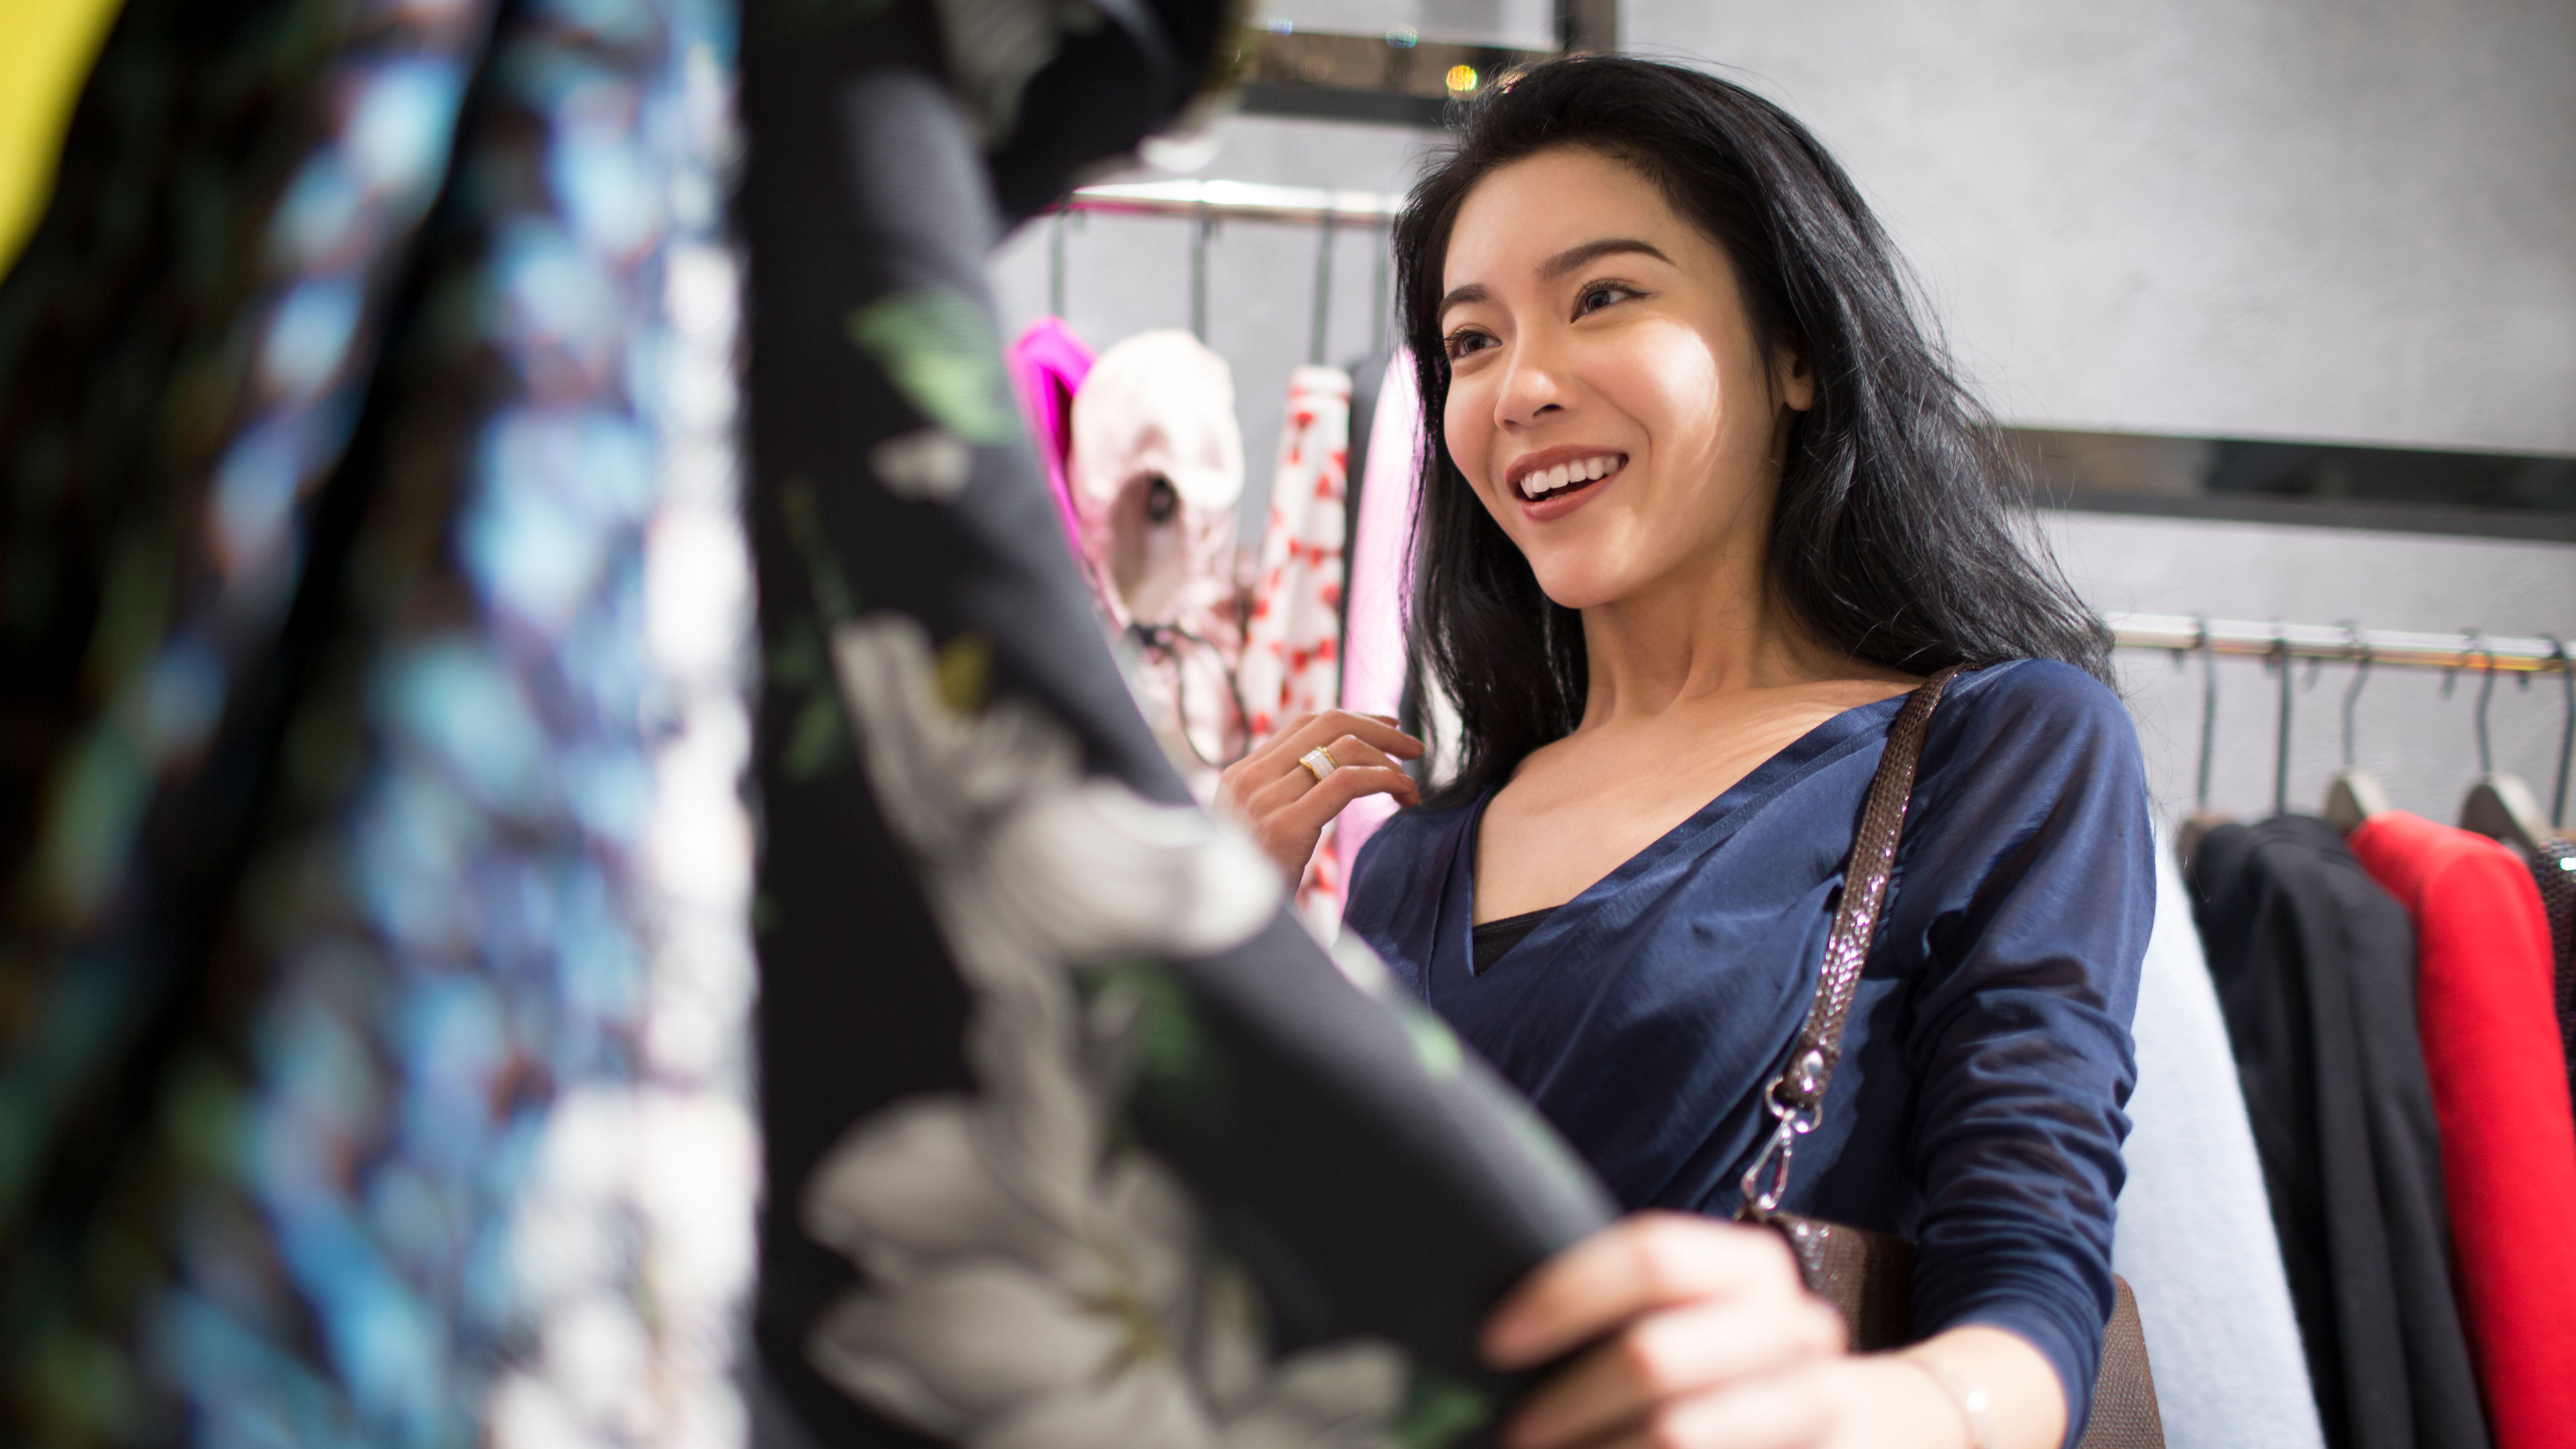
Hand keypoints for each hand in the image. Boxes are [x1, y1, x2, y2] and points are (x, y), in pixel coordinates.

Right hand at [1214, 710, 1423, 881]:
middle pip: (1327, 723)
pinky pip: (1347, 781)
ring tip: (1409, 785)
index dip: (1355, 720)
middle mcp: (1249, 780)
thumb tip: (1331, 774)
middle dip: (1379, 729)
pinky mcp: (1285, 826)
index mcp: (1240, 777)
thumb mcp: (1259, 834)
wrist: (1234, 934)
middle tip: (1412, 747)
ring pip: (1343, 749)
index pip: (1305, 724)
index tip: (1388, 730)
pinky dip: (1384, 779)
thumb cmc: (1254, 892)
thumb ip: (1282, 800)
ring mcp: (1264, 801)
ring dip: (1389, 760)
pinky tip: (1403, 793)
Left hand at [1485, 1213, 2067, 1448]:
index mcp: (1752, 1269)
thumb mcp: (1698, 1318)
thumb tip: (1498, 1333)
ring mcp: (1810, 1405)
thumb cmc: (1735, 1364)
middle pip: (1654, 1355)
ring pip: (1678, 1435)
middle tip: (1512, 1430)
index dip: (1563, 1295)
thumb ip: (1622, 1312)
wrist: (1878, 1430)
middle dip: (1567, 1401)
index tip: (1494, 1340)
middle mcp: (1791, 1330)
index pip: (1652, 1258)